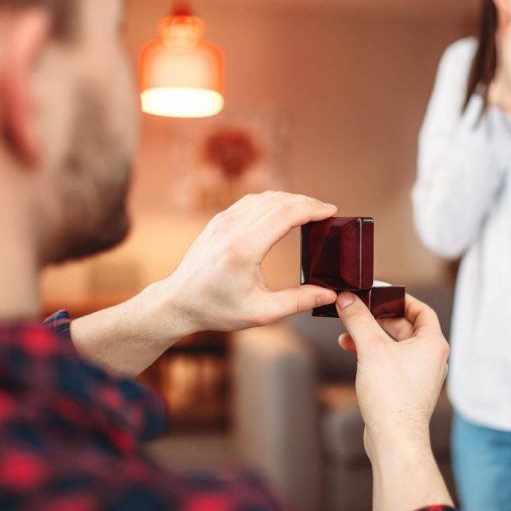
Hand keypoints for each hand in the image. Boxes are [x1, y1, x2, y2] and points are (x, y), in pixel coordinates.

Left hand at [161, 191, 338, 334]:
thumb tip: (329, 294)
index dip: (312, 209)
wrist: (179, 302)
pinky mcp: (219, 220)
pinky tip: (285, 211)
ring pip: (265, 197)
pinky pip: (252, 201)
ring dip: (291, 199)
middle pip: (278, 200)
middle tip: (327, 212)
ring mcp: (224, 220)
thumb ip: (298, 302)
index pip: (285, 214)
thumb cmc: (217, 309)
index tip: (331, 211)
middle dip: (307, 202)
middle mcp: (232, 227)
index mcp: (244, 247)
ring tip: (310, 211)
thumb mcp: (261, 313)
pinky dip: (274, 201)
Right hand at [335, 293, 448, 456]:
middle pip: (405, 327)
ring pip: (395, 346)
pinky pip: (391, 363)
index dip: (401, 299)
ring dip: (372, 337)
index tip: (381, 294)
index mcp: (433, 344)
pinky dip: (374, 355)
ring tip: (347, 334)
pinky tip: (353, 354)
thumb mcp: (371, 348)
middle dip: (379, 319)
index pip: (421, 310)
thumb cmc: (392, 397)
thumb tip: (347, 299)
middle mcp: (431, 358)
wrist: (395, 440)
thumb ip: (358, 320)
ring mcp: (420, 375)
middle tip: (358, 311)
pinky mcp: (407, 390)